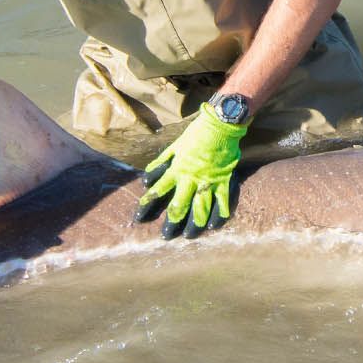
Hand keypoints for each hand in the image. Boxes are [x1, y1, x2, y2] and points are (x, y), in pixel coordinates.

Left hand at [136, 101, 247, 238]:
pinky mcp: (223, 181)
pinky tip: (214, 225)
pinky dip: (219, 214)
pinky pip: (222, 201)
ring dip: (194, 223)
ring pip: (200, 207)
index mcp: (177, 170)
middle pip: (179, 205)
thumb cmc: (195, 135)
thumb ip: (160, 164)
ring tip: (189, 235)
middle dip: (172, 222)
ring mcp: (208, 181)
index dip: (147, 205)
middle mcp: (191, 179)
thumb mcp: (174, 147)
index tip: (139, 218)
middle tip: (167, 235)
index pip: (158, 191)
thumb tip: (146, 179)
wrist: (220, 126)